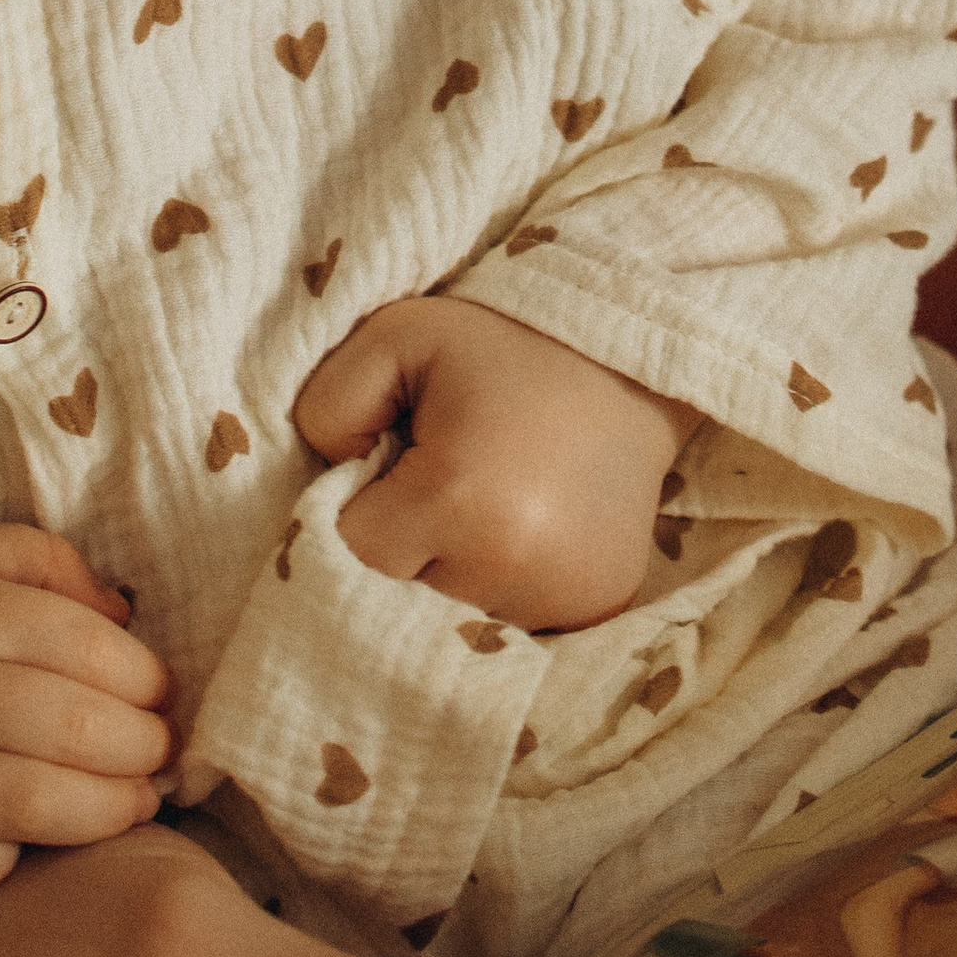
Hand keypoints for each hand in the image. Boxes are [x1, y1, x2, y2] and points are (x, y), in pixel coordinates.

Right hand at [0, 516, 173, 898]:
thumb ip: (35, 562)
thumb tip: (126, 614)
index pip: (90, 650)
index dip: (147, 679)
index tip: (165, 695)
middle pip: (76, 733)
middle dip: (144, 751)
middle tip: (165, 757)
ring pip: (30, 808)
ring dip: (104, 815)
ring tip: (135, 806)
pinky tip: (24, 846)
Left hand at [294, 295, 692, 629]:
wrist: (630, 363)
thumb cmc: (503, 346)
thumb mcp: (397, 335)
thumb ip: (329, 402)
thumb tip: (326, 477)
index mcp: (460, 499)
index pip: (355, 550)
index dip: (362, 506)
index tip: (397, 462)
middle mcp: (513, 568)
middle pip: (403, 590)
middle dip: (409, 542)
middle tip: (451, 475)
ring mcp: (561, 599)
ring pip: (454, 611)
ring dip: (455, 569)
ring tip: (494, 500)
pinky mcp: (595, 611)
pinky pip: (510, 621)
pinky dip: (504, 584)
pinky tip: (527, 528)